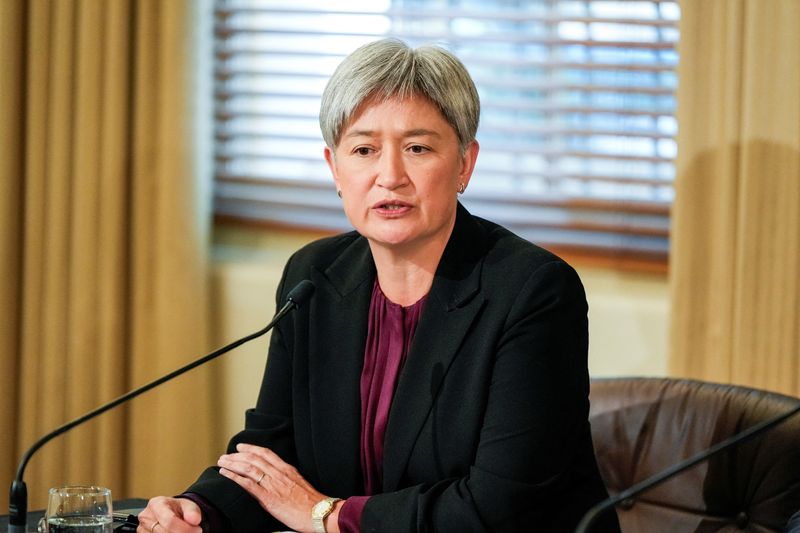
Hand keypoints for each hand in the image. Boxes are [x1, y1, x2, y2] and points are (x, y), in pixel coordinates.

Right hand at [137, 496, 202, 532]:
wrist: (171, 512)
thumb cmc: (178, 509)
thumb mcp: (188, 505)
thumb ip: (193, 512)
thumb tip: (195, 520)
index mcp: (156, 504)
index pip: (170, 520)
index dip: (185, 529)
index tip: (197, 530)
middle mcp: (146, 516)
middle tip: (192, 532)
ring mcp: (142, 529)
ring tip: (182, 531)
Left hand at [218, 443, 339, 532]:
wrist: (319, 513)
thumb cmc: (312, 503)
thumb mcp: (300, 485)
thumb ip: (287, 479)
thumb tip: (278, 481)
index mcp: (287, 469)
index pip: (266, 453)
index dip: (252, 448)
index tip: (241, 447)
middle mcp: (279, 473)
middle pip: (254, 458)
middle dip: (238, 455)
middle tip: (226, 455)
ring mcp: (273, 484)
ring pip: (248, 468)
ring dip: (233, 463)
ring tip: (222, 462)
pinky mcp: (268, 497)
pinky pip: (247, 484)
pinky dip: (234, 477)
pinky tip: (225, 474)